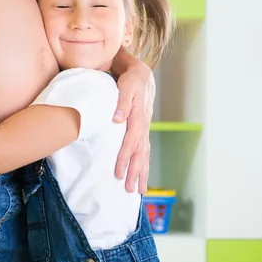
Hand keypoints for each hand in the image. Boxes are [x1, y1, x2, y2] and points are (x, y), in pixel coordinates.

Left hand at [113, 60, 154, 193]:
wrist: (139, 71)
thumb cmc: (129, 76)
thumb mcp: (126, 83)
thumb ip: (122, 100)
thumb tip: (117, 119)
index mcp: (139, 116)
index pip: (131, 141)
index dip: (125, 158)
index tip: (119, 174)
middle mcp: (144, 125)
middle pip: (141, 152)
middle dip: (136, 172)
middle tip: (130, 191)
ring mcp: (145, 128)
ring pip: (145, 153)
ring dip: (142, 172)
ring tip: (139, 191)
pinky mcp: (142, 128)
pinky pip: (144, 149)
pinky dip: (143, 163)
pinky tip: (141, 174)